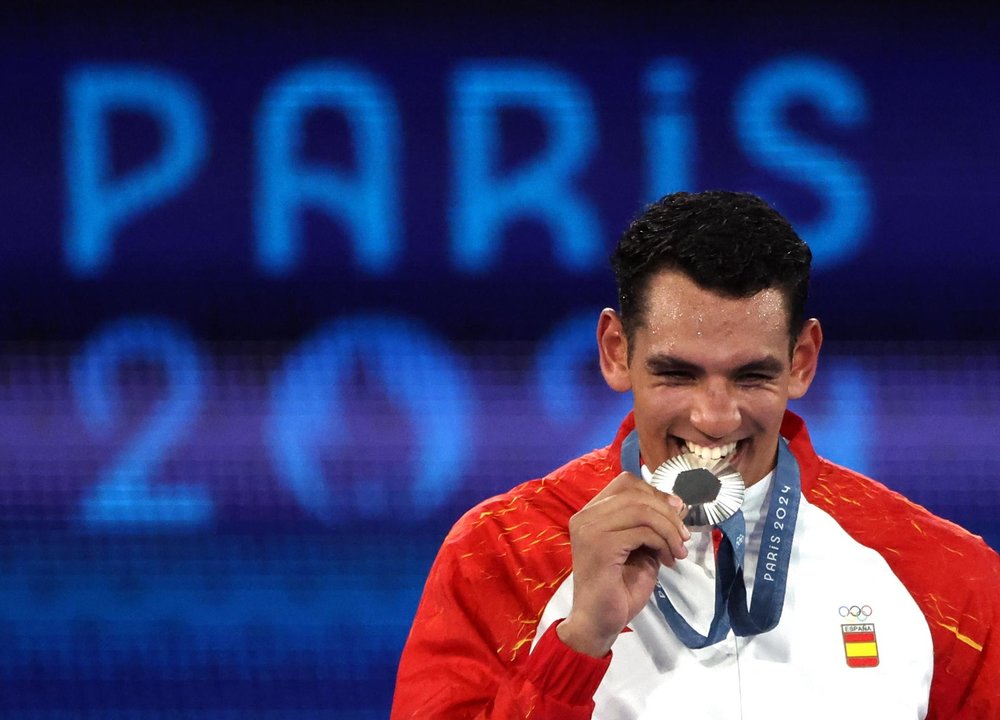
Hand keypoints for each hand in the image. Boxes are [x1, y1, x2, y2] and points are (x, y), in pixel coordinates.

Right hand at [557, 471, 690, 656]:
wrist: (599, 622)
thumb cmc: (618, 588)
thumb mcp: (641, 548)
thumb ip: (652, 525)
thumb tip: (678, 502)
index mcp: (591, 514)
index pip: (625, 482)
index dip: (655, 493)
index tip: (676, 513)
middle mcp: (585, 517)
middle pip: (636, 493)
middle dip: (668, 513)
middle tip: (683, 537)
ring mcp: (590, 530)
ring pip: (642, 510)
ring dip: (669, 529)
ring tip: (678, 551)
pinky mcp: (600, 546)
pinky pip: (642, 531)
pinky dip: (662, 543)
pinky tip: (668, 561)